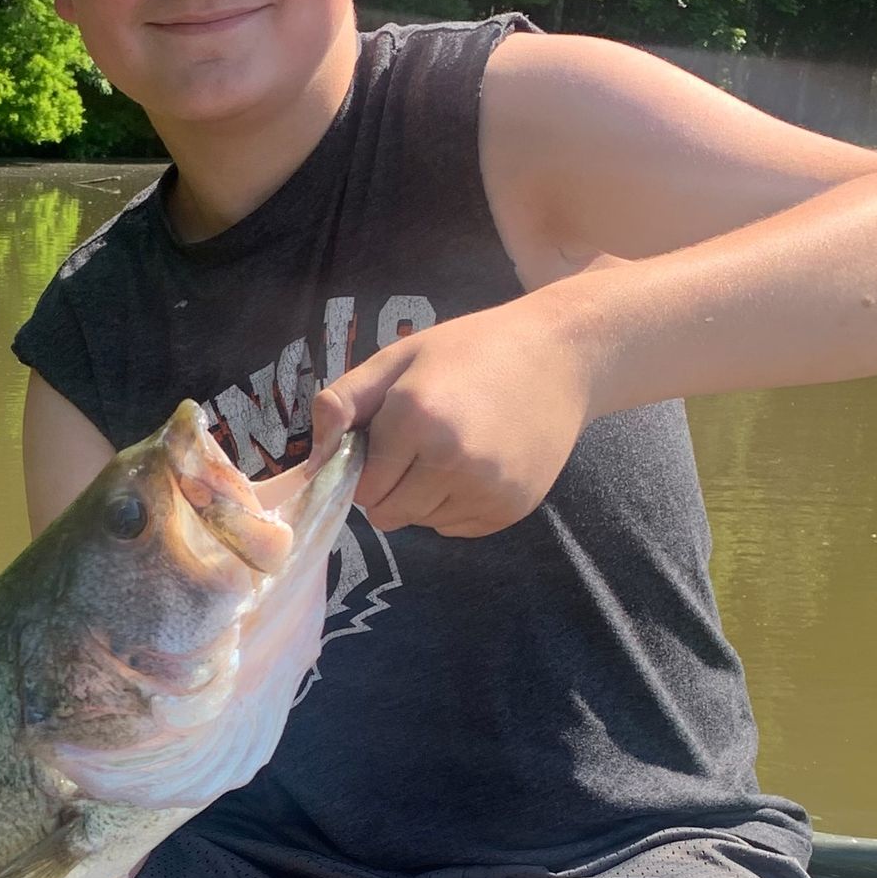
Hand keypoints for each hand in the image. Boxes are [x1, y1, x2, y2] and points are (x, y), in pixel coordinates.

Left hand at [308, 288, 601, 536]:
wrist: (563, 354)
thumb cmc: (471, 350)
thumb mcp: (399, 358)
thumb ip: (344, 401)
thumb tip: (312, 455)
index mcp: (415, 418)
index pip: (361, 487)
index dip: (367, 467)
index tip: (389, 440)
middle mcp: (451, 460)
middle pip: (387, 514)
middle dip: (390, 487)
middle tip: (419, 446)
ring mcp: (486, 488)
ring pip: (421, 523)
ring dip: (423, 497)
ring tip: (451, 450)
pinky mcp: (511, 508)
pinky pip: (456, 527)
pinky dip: (455, 505)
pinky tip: (477, 464)